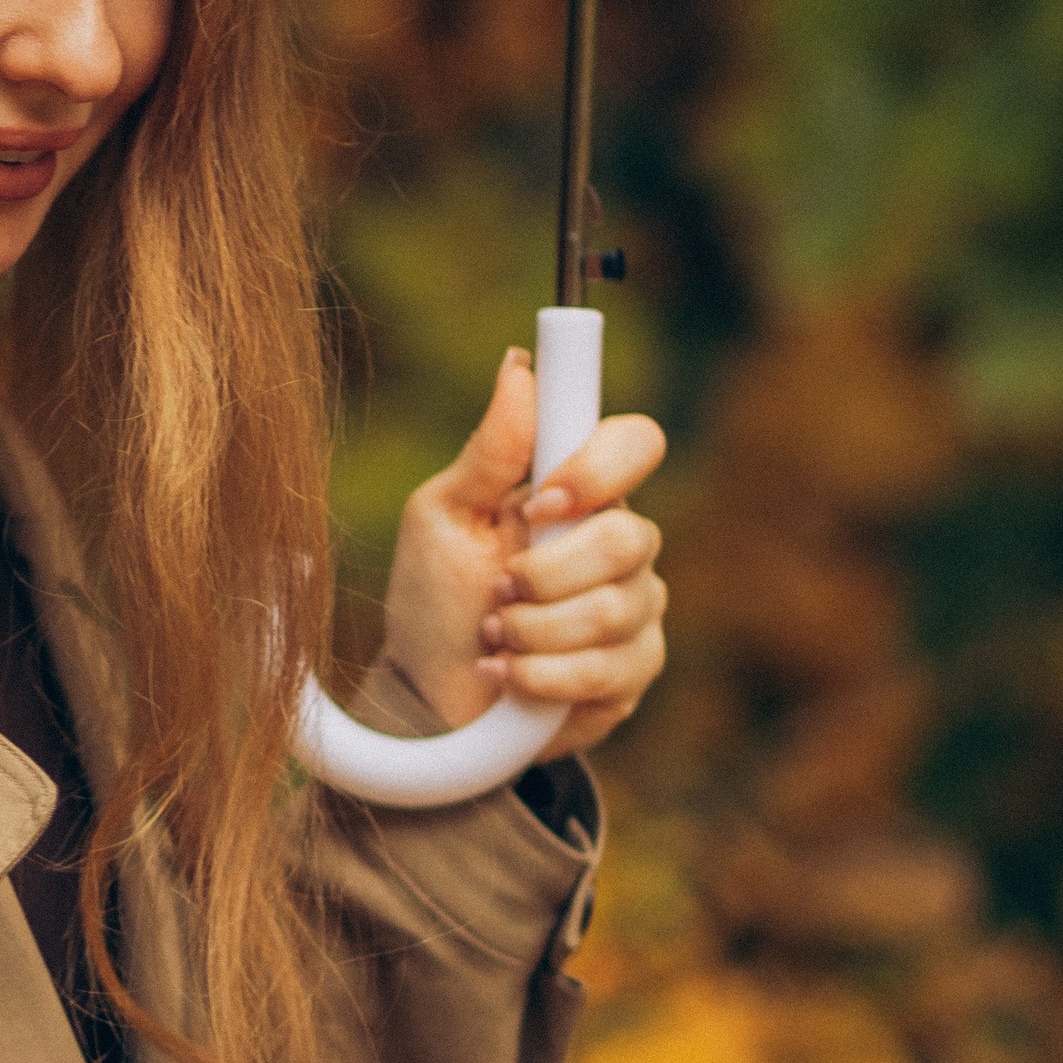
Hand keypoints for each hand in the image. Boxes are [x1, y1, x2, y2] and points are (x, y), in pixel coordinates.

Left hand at [378, 345, 665, 762]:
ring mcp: (635, 610)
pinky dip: (541, 675)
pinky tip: (507, 677)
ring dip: (532, 629)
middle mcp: (619, 545)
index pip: (636, 444)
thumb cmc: (434, 597)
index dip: (598, 470)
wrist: (426, 696)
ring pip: (616, 609)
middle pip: (629, 538)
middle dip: (546, 574)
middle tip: (495, 592)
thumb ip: (489, 450)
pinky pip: (609, 669)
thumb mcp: (442, 515)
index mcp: (577, 493)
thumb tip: (520, 366)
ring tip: (491, 638)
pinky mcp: (631, 674)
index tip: (539, 502)